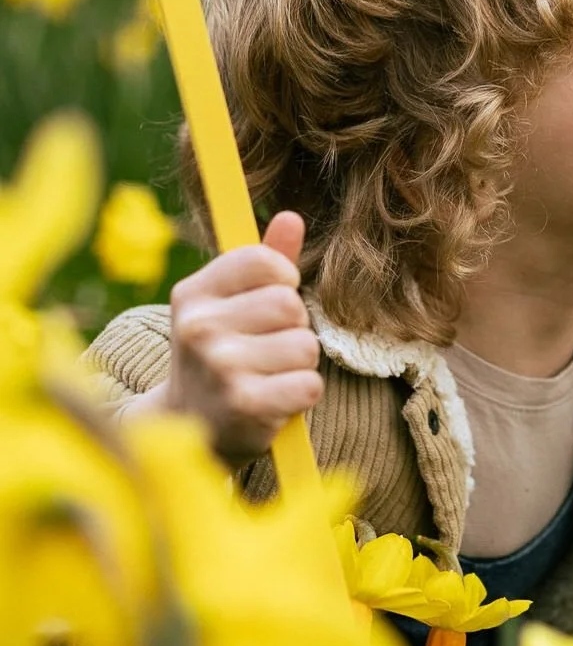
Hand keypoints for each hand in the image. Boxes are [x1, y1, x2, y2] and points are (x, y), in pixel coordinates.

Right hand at [160, 211, 322, 464]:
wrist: (190, 428)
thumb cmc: (221, 355)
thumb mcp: (230, 305)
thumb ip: (264, 262)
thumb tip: (291, 217)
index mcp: (193, 294)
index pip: (265, 261)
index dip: (283, 281)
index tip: (269, 302)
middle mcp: (199, 328)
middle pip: (291, 304)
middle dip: (293, 327)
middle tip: (267, 348)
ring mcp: (220, 367)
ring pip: (305, 345)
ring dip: (300, 363)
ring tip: (269, 375)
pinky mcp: (244, 405)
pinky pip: (310, 384)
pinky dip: (303, 394)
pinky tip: (275, 401)